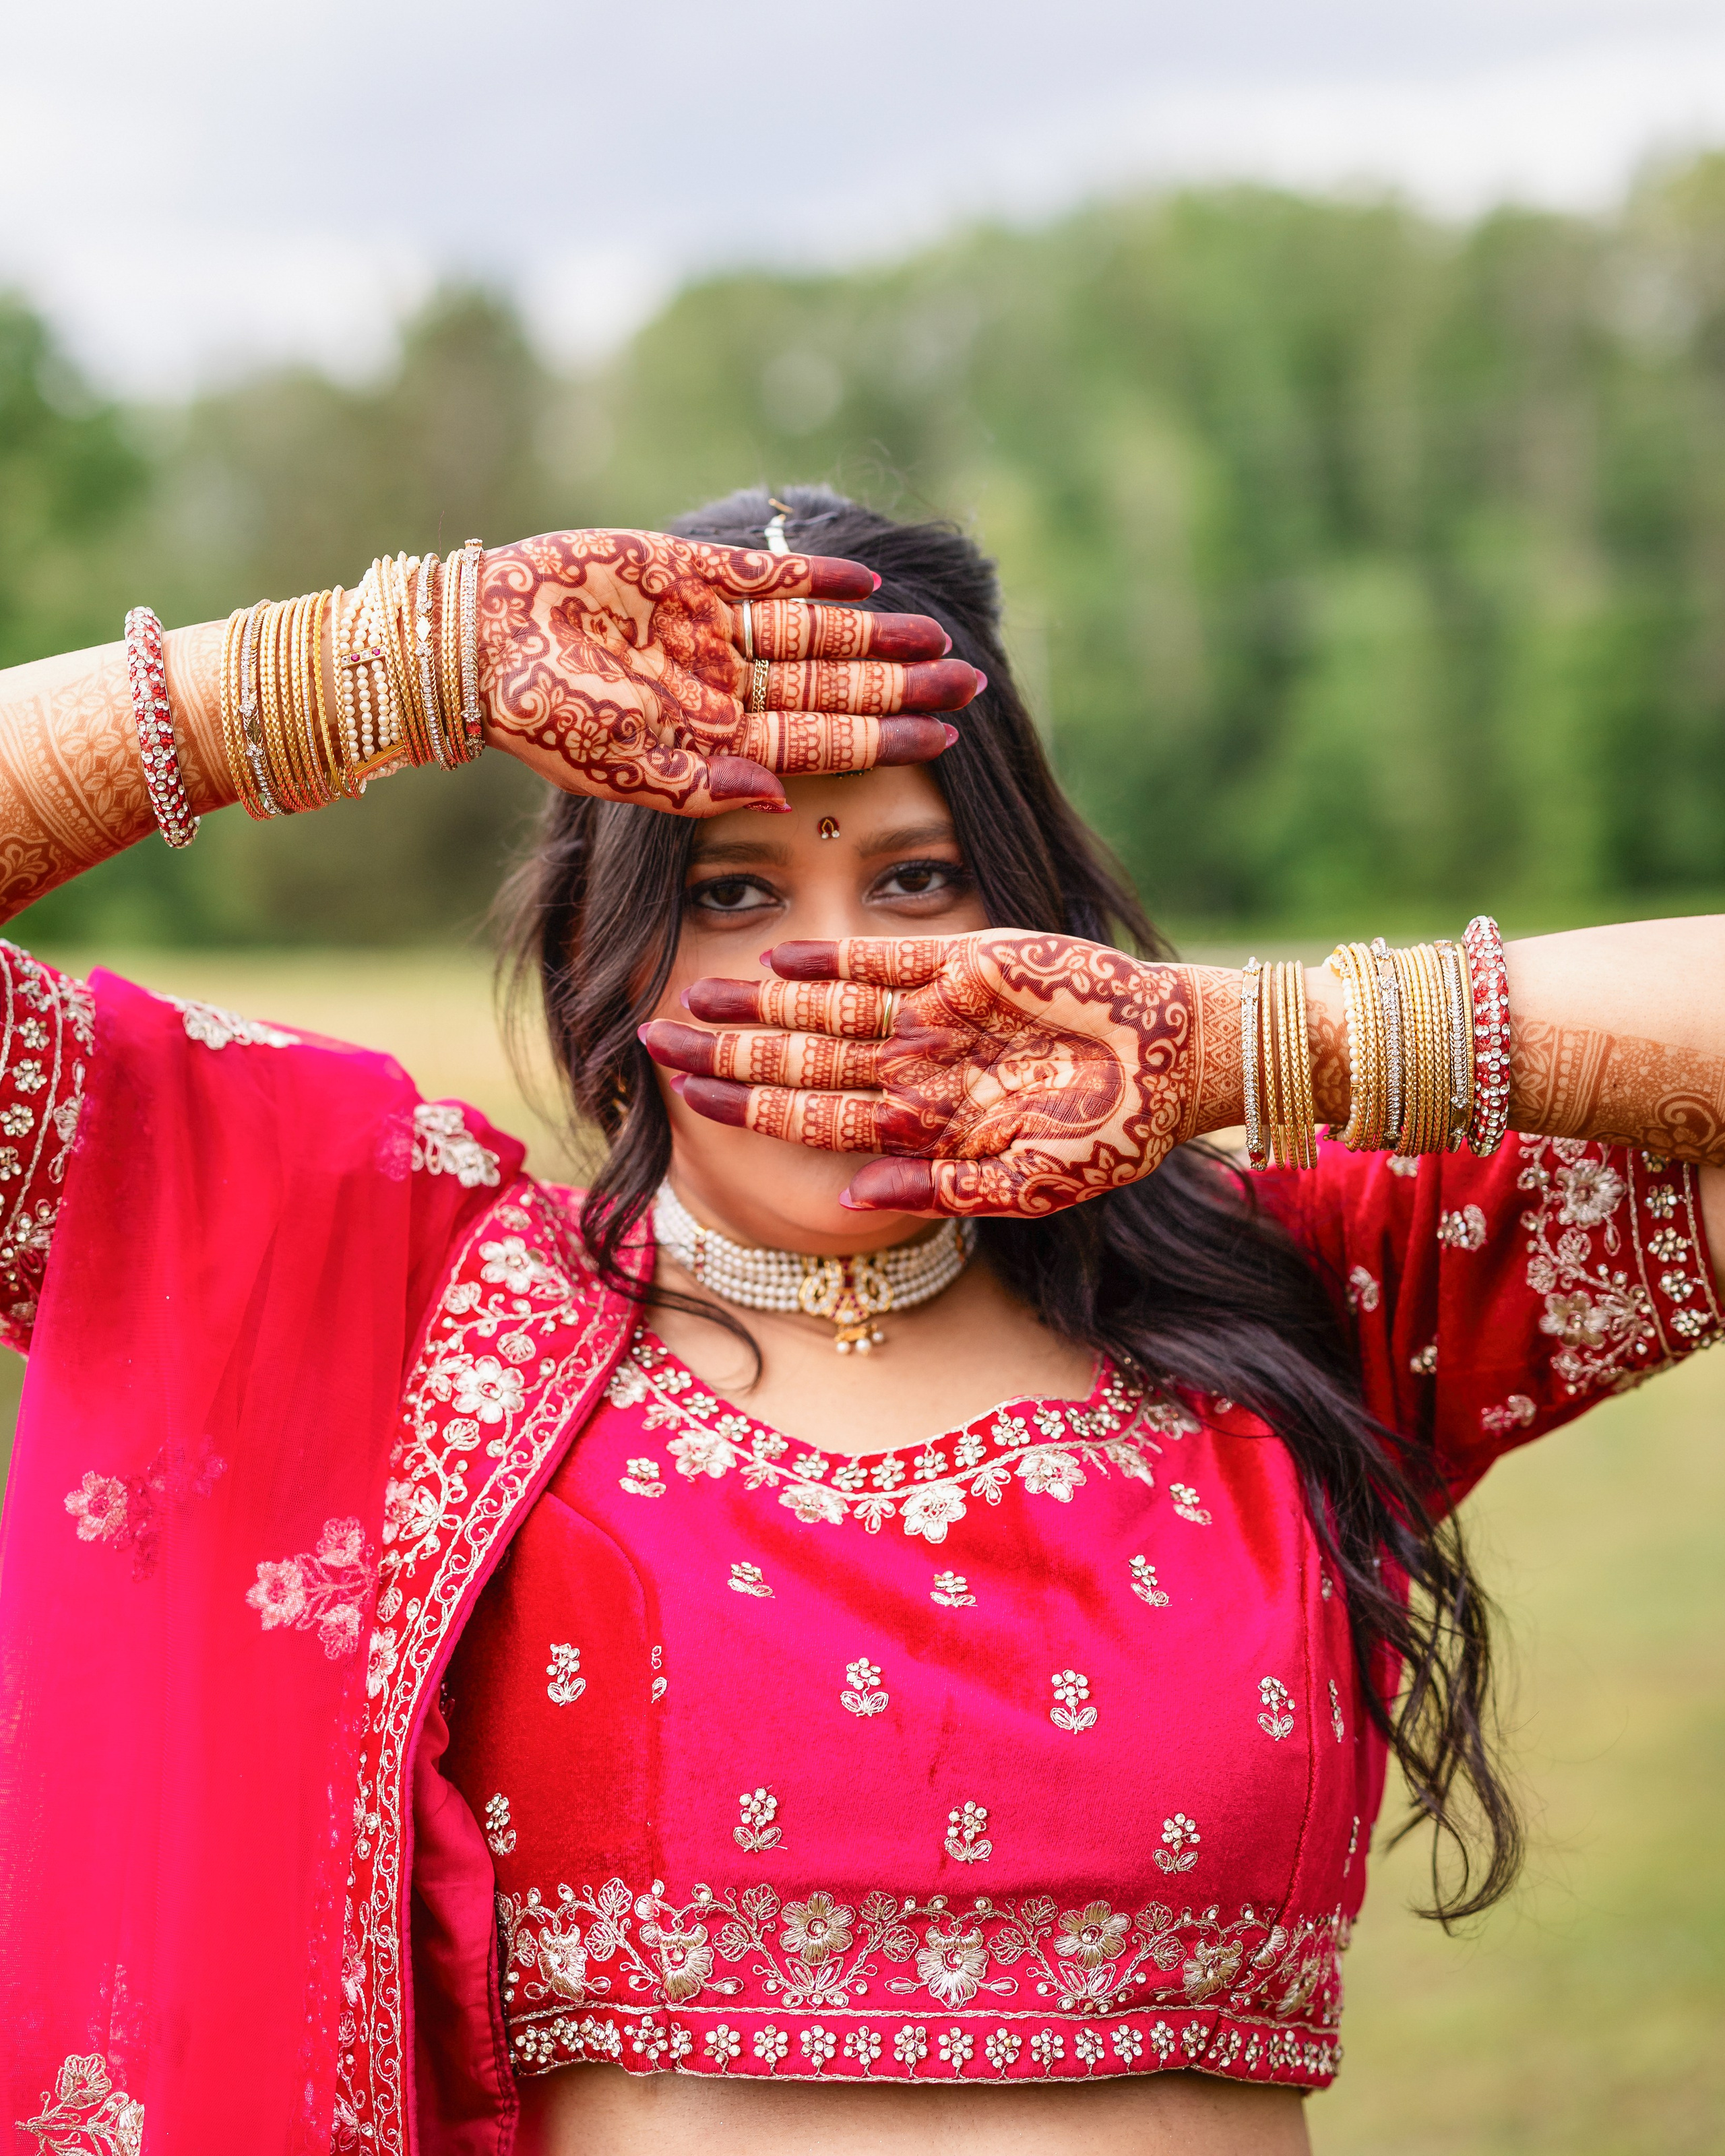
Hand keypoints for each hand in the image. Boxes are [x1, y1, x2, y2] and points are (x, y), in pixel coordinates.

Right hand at [477, 529, 977, 814]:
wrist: (478, 646)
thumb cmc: (542, 721)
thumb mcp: (624, 770)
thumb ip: (702, 787)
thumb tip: (781, 799)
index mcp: (718, 740)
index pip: (822, 742)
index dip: (885, 739)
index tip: (946, 736)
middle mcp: (727, 686)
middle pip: (836, 687)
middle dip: (903, 686)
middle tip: (973, 679)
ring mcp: (713, 628)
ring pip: (816, 632)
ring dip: (874, 632)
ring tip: (936, 632)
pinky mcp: (688, 572)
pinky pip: (768, 575)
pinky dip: (816, 576)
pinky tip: (867, 578)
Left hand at [641, 931, 1240, 1214]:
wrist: (1181, 1065)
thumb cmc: (1112, 1137)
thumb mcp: (1026, 1186)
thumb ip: (936, 1191)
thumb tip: (848, 1197)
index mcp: (922, 1123)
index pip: (813, 1114)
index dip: (749, 1106)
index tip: (683, 1099)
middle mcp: (916, 1065)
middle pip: (801, 1059)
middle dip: (728, 1052)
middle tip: (650, 1039)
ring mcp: (937, 1010)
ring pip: (828, 1007)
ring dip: (762, 1003)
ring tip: (694, 993)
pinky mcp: (969, 960)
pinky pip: (886, 959)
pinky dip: (834, 960)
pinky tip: (778, 958)